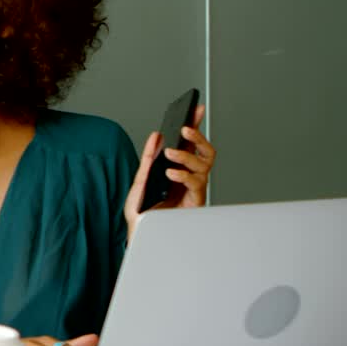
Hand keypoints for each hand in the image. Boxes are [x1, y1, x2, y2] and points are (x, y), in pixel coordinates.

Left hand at [124, 105, 216, 237]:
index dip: (196, 126)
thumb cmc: (143, 212)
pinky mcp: (195, 202)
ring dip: (187, 155)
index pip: (190, 144)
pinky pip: (197, 184)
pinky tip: (171, 173)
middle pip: (205, 151)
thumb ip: (148, 160)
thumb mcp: (141, 181)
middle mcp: (190, 177)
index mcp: (178, 169)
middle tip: (185, 128)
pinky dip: (184, 175)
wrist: (141, 236)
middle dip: (198, 137)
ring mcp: (194, 189)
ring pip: (204, 165)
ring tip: (170, 153)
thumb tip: (156, 136)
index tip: (197, 109)